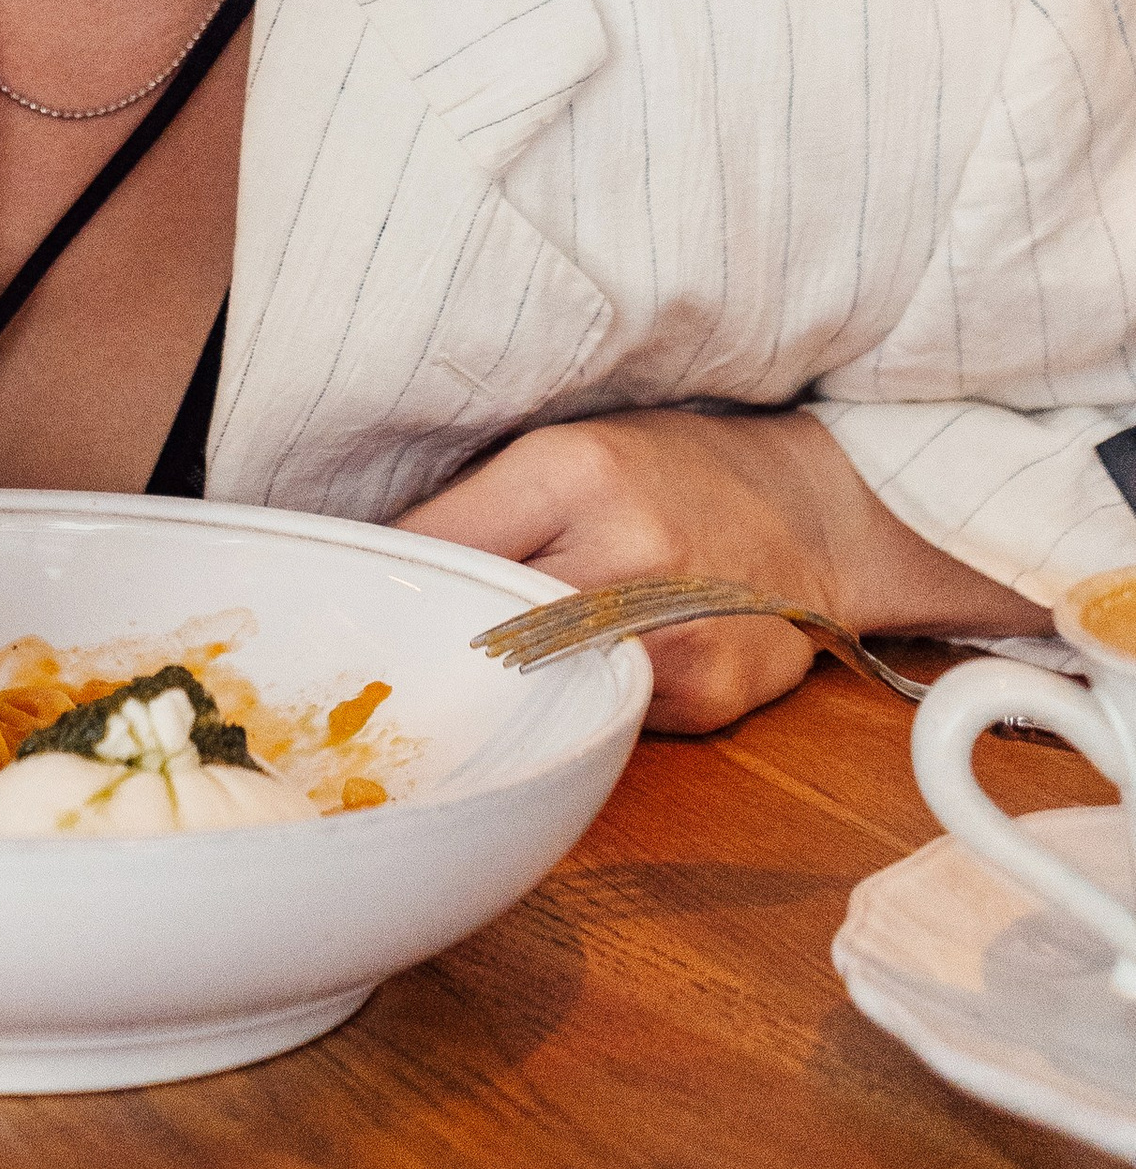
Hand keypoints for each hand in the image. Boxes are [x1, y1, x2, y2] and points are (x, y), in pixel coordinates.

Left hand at [400, 407, 1041, 733]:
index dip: (391, 578)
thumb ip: (476, 509)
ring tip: (488, 671)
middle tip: (402, 653)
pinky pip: (602, 718)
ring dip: (505, 685)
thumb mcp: (565, 450)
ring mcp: (671, 633)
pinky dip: (578, 705)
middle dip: (438, 643)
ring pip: (536, 686)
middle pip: (481, 624)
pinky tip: (584, 676)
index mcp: (573, 470)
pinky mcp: (706, 697)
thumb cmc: (665, 469)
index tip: (357, 597)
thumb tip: (370, 565)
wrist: (811, 512)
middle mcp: (625, 550)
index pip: (437, 542)